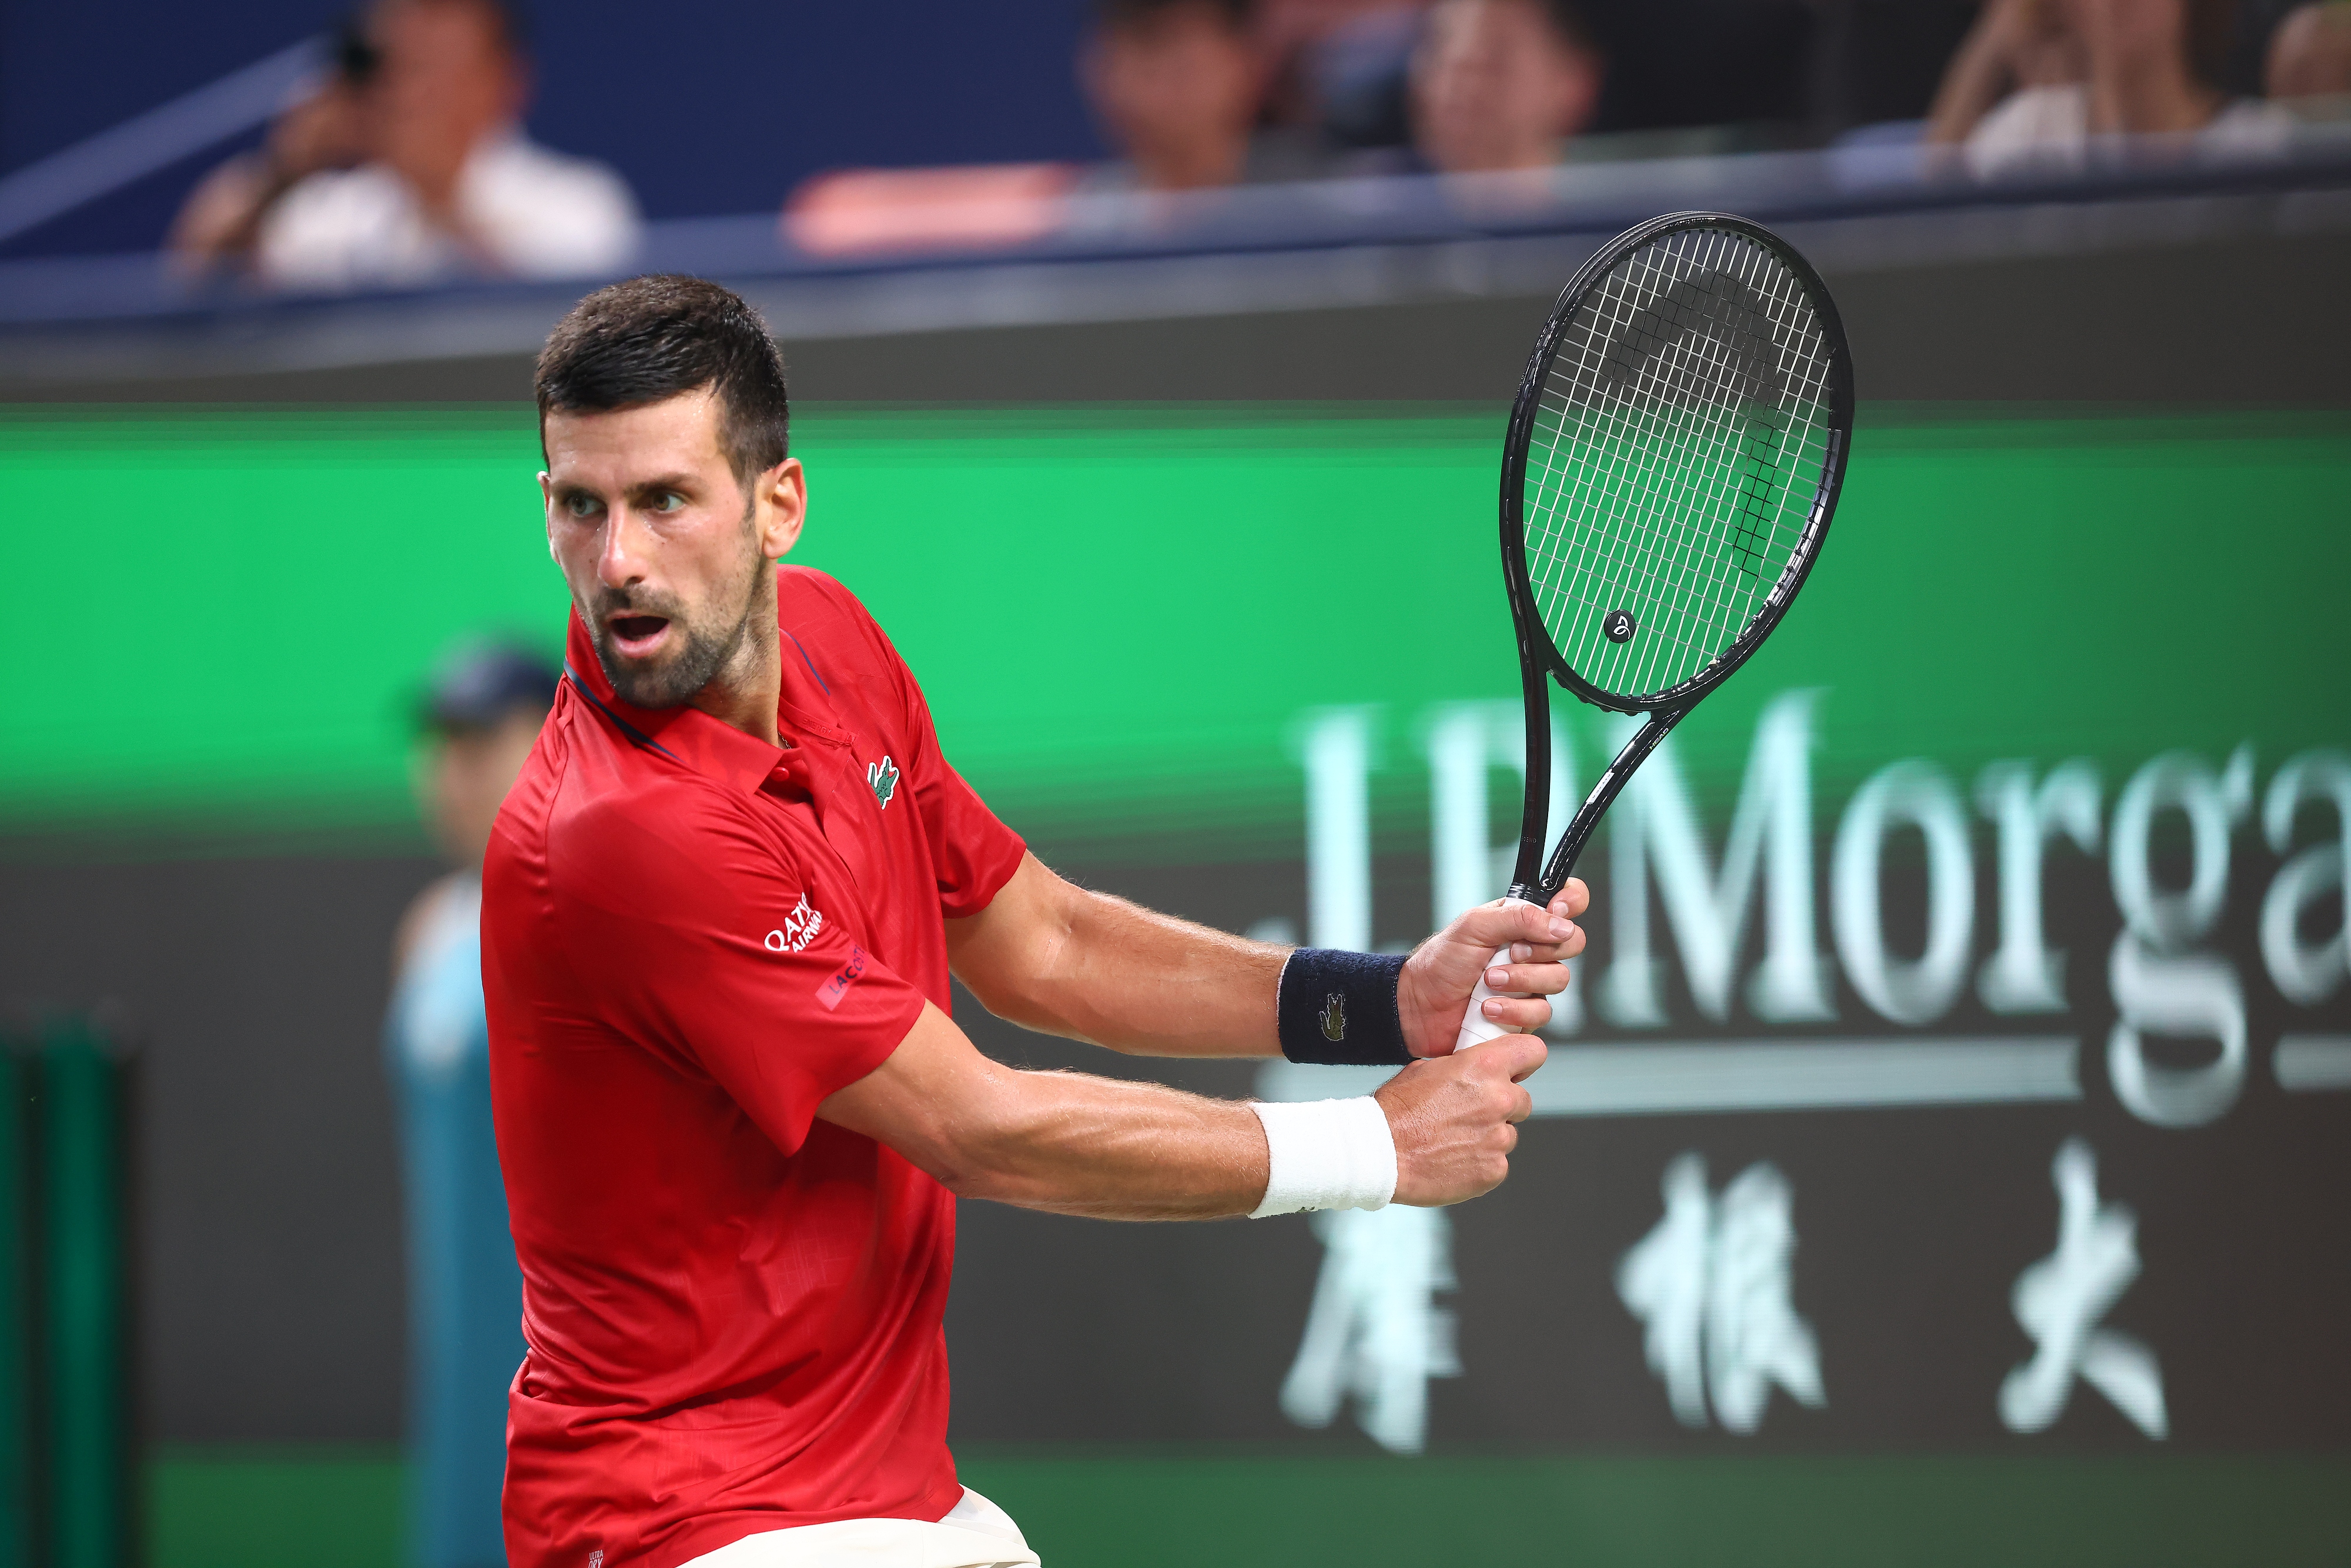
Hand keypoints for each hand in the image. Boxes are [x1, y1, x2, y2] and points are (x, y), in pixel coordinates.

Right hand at [1377, 1034, 1546, 1204]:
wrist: (1380, 1153)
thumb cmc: (1396, 1111)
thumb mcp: (1426, 1069)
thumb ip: (1463, 1068)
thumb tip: (1477, 1071)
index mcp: (1483, 1067)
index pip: (1532, 1051)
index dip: (1524, 1059)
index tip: (1517, 1068)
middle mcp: (1499, 1100)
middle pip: (1522, 1100)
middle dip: (1502, 1105)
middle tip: (1469, 1113)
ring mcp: (1499, 1138)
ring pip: (1509, 1133)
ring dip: (1489, 1135)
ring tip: (1454, 1139)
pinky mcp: (1494, 1169)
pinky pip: (1498, 1162)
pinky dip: (1481, 1161)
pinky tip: (1454, 1158)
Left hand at [1396, 880, 1586, 1055]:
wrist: (1419, 1005)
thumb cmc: (1442, 961)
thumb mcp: (1475, 926)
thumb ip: (1519, 918)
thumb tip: (1562, 925)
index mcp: (1522, 919)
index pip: (1566, 900)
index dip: (1571, 901)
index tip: (1557, 910)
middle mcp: (1532, 948)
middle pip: (1573, 943)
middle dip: (1543, 949)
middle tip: (1512, 951)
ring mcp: (1531, 982)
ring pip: (1559, 979)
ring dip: (1522, 981)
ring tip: (1489, 982)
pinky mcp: (1526, 1013)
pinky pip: (1541, 1013)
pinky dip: (1514, 1010)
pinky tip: (1489, 1008)